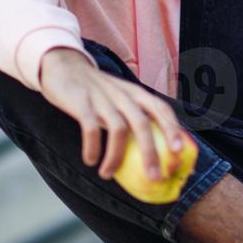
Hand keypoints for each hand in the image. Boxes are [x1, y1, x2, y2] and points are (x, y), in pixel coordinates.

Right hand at [37, 47, 188, 181]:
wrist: (63, 65)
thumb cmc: (96, 90)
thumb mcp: (119, 96)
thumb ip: (133, 115)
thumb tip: (152, 152)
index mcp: (135, 93)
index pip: (161, 109)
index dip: (172, 130)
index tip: (179, 154)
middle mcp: (122, 94)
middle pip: (143, 124)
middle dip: (151, 153)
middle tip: (154, 177)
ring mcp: (102, 97)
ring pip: (118, 129)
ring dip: (115, 156)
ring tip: (107, 174)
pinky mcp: (81, 102)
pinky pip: (91, 128)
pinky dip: (93, 147)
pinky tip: (91, 160)